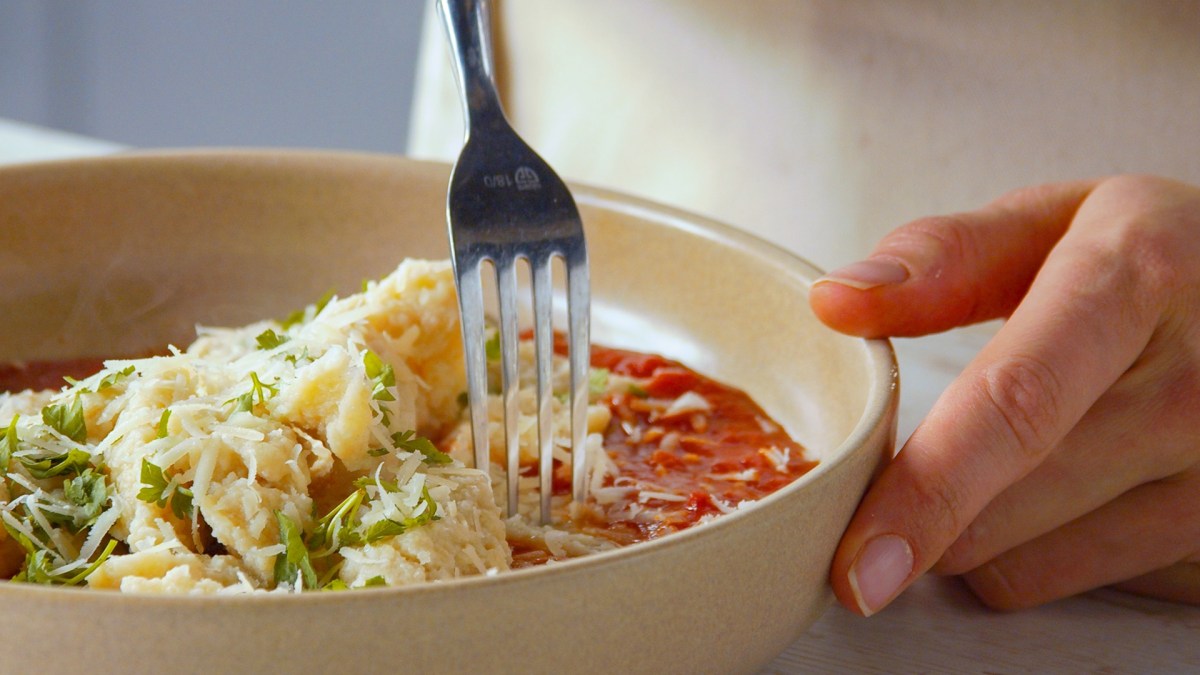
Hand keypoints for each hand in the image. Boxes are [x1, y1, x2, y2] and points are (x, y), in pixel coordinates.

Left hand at [809, 175, 1199, 614]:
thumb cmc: (1151, 261)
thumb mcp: (1057, 222)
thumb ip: (943, 256)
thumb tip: (834, 301)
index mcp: (1136, 280)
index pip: (1017, 406)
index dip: (929, 490)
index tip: (858, 561)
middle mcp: (1197, 388)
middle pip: (1005, 507)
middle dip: (929, 499)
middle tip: (938, 443)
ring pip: (1027, 566)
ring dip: (984, 530)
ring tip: (1027, 450)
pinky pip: (1078, 585)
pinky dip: (1047, 552)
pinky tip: (1081, 484)